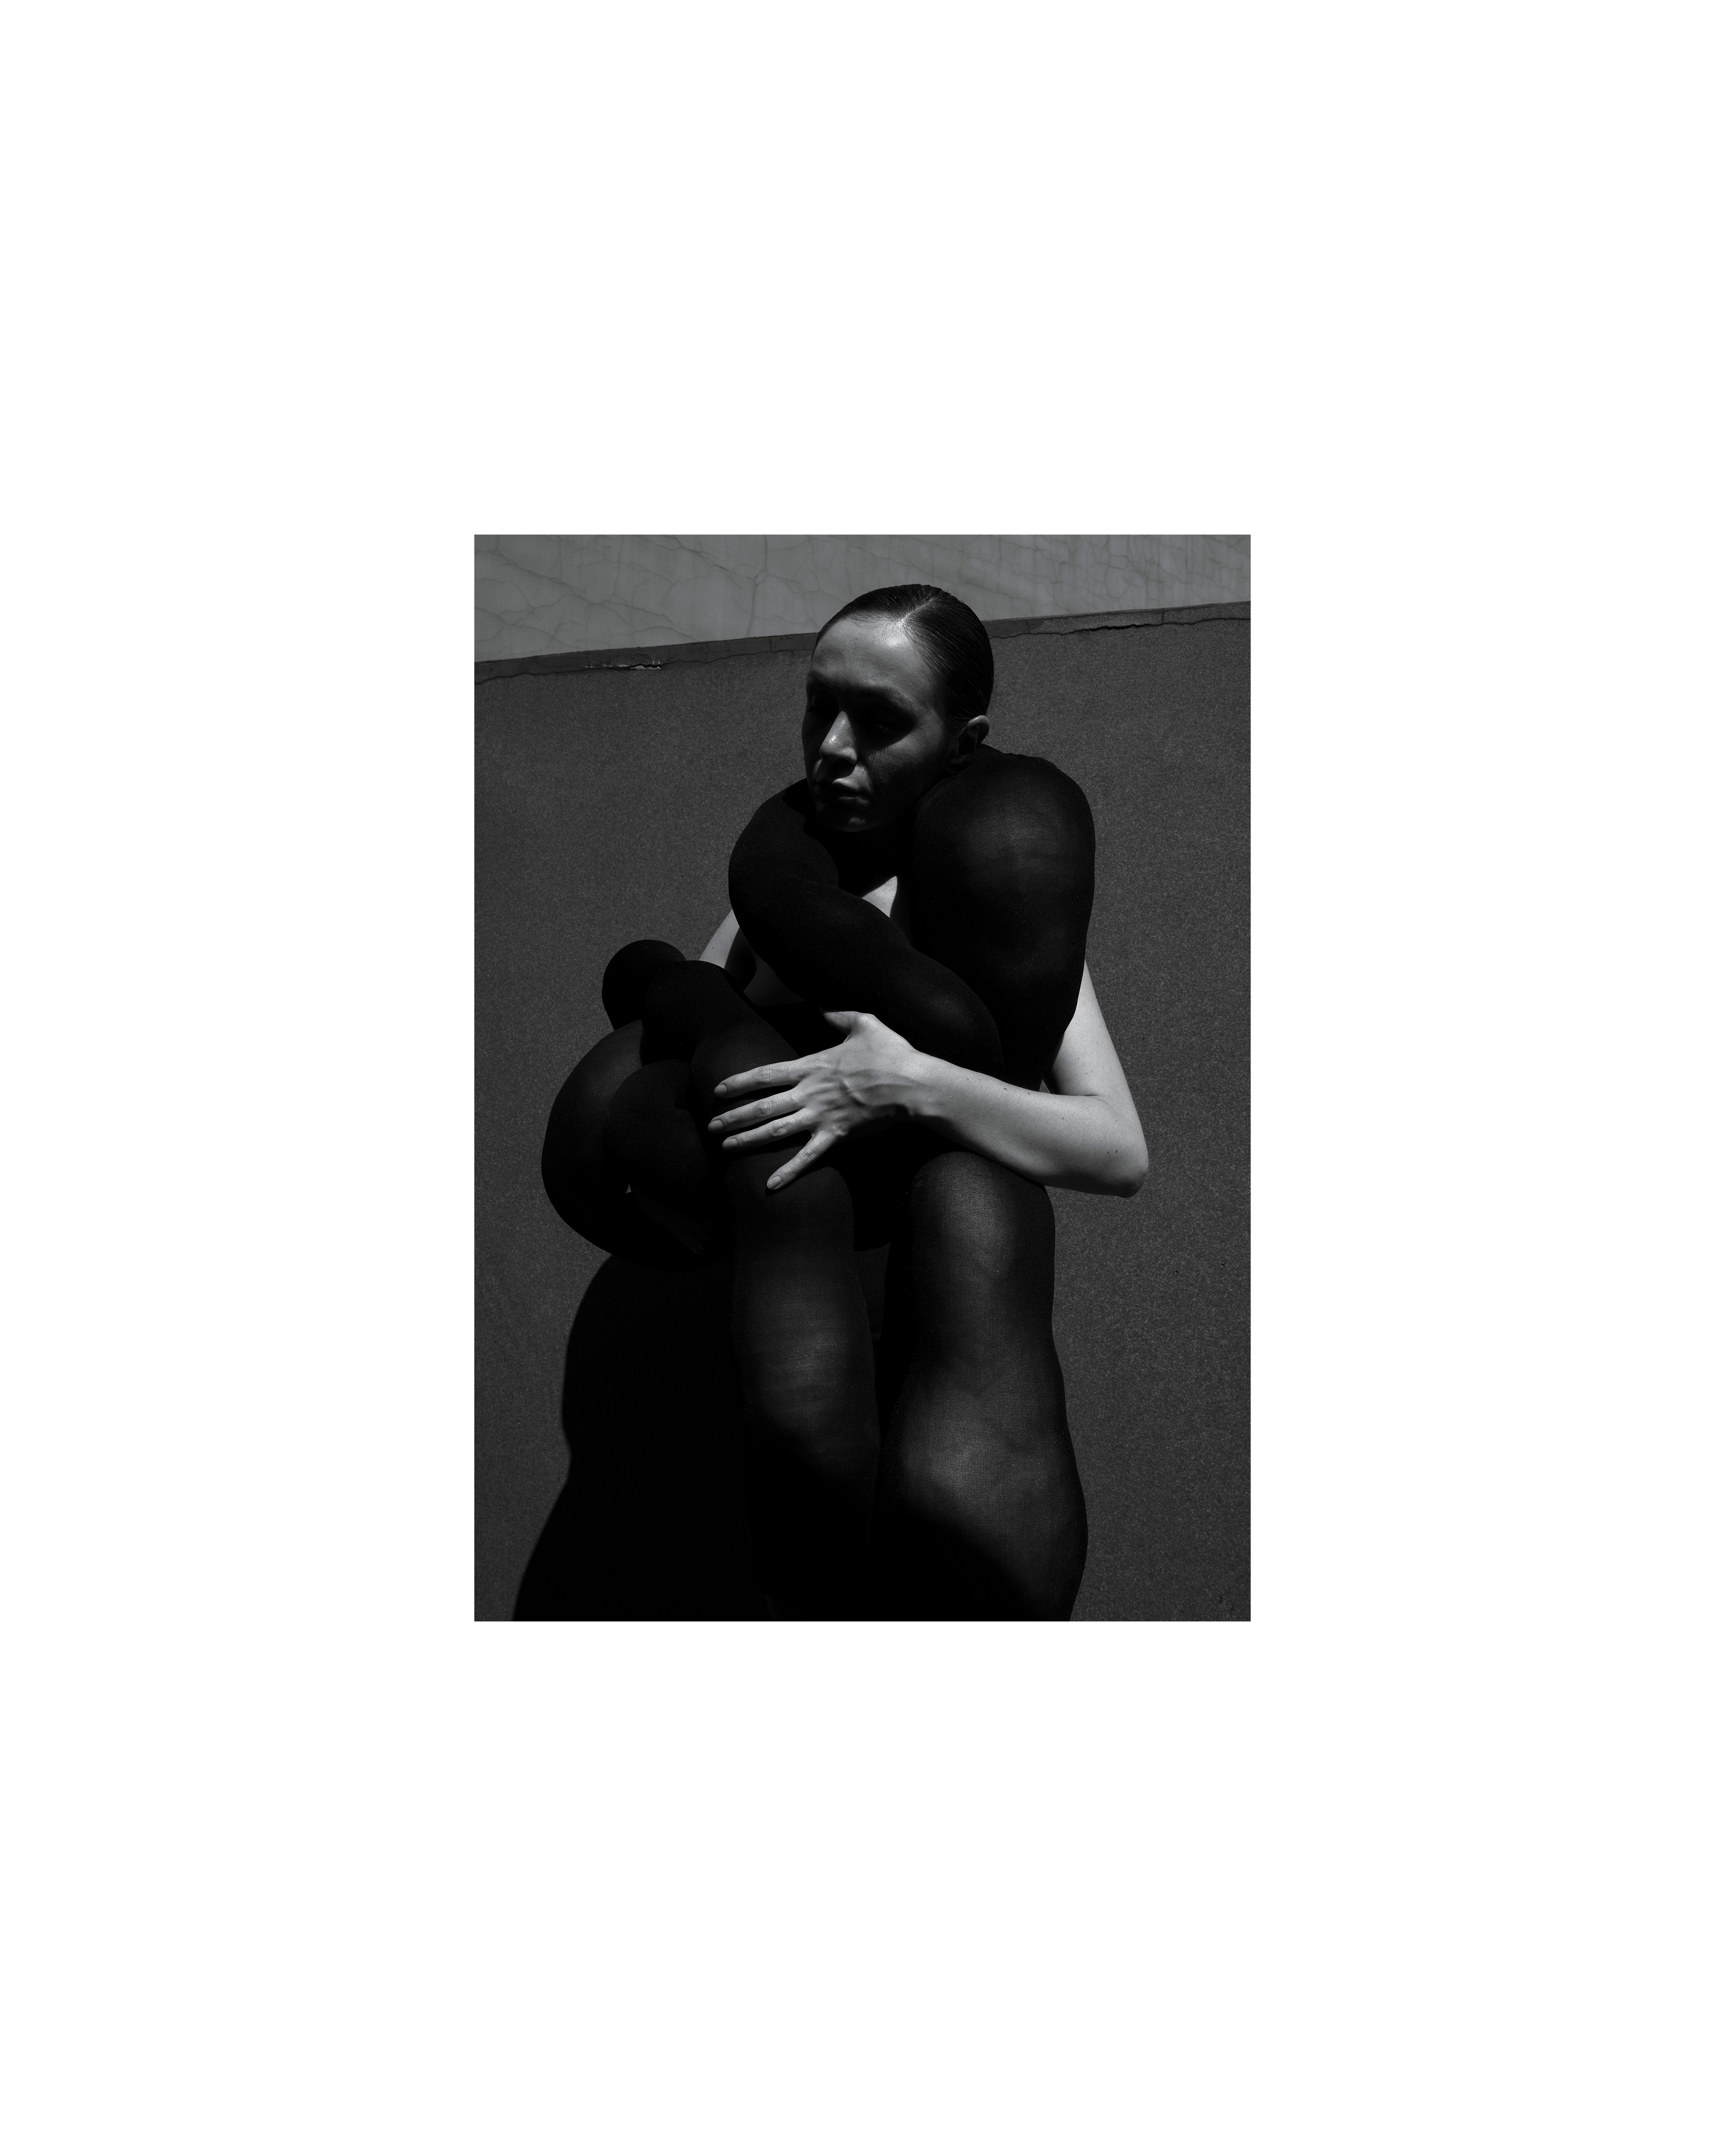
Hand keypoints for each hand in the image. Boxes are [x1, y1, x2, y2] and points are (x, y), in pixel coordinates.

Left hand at [707, 1010, 922, 1189]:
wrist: (912, 1084)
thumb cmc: (892, 1053)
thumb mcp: (865, 1023)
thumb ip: (839, 1015)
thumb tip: (822, 1004)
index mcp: (812, 1066)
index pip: (766, 1074)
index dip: (739, 1082)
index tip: (718, 1090)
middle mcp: (810, 1093)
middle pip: (762, 1106)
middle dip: (733, 1116)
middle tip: (711, 1126)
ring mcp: (821, 1116)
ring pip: (775, 1131)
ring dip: (748, 1140)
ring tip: (725, 1149)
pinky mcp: (837, 1136)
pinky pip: (808, 1158)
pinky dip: (788, 1172)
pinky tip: (770, 1185)